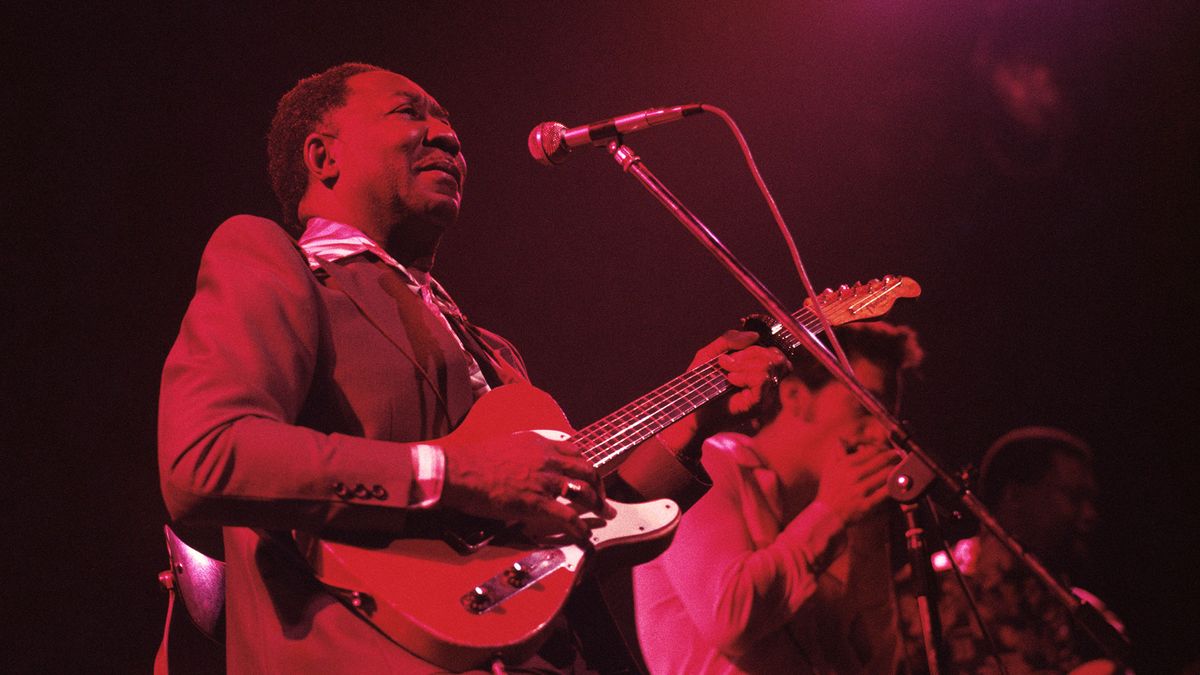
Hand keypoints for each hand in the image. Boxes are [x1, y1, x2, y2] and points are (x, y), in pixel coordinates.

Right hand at [439, 431, 606, 539]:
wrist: (460, 471)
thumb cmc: (474, 460)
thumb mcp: (506, 444)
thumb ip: (524, 451)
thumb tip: (527, 461)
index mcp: (539, 444)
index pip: (573, 451)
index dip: (584, 465)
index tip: (588, 473)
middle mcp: (547, 460)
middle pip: (586, 470)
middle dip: (599, 484)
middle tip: (602, 496)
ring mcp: (545, 481)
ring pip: (583, 492)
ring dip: (597, 505)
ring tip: (602, 514)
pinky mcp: (538, 503)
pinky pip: (567, 517)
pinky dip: (580, 527)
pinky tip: (584, 534)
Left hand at [659, 330, 789, 452]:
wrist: (690, 407)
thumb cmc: (700, 383)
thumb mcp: (710, 353)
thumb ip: (730, 339)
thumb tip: (755, 336)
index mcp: (759, 371)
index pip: (772, 352)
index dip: (753, 348)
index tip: (729, 356)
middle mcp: (766, 384)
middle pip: (773, 356)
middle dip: (747, 354)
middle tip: (725, 364)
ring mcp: (764, 395)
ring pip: (768, 366)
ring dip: (743, 364)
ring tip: (727, 373)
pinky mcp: (758, 405)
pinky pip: (762, 379)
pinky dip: (744, 375)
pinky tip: (730, 380)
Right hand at [814, 439, 900, 525]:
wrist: (826, 514)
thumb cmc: (830, 490)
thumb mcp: (830, 467)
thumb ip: (837, 451)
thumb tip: (843, 439)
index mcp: (845, 464)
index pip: (871, 450)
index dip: (883, 448)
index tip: (888, 450)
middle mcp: (853, 475)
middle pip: (882, 460)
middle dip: (894, 457)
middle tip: (899, 457)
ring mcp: (860, 490)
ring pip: (887, 474)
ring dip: (897, 470)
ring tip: (900, 469)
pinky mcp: (867, 504)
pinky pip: (886, 492)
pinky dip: (894, 486)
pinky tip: (897, 484)